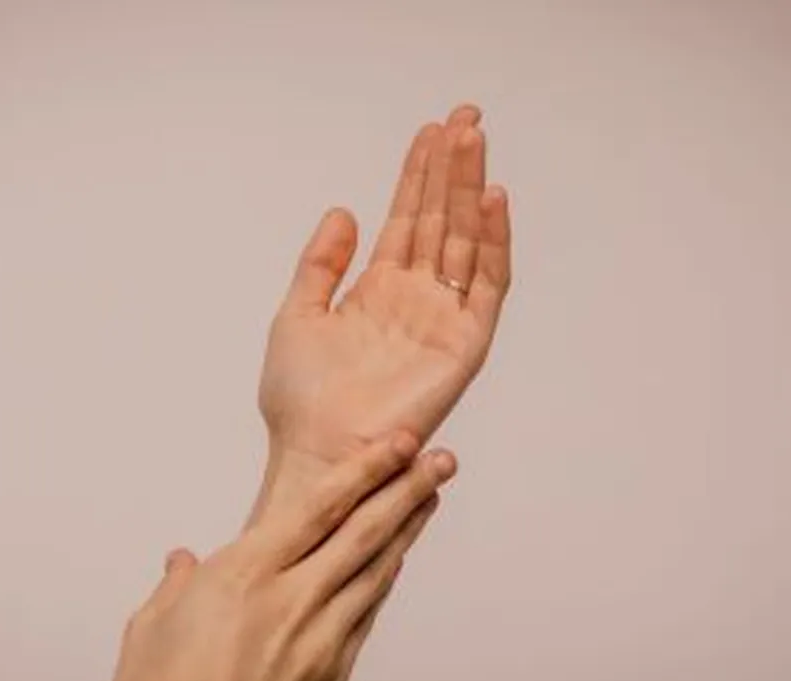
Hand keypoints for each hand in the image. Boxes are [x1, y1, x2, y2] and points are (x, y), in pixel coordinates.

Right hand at [108, 433, 456, 680]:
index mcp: (245, 577)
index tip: (398, 443)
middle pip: (364, 532)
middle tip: (438, 459)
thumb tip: (184, 565)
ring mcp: (318, 642)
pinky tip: (395, 564)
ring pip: (375, 572)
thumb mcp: (151, 628)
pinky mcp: (330, 679)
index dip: (366, 470)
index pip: (321, 508)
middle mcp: (290, 602)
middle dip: (406, 488)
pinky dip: (383, 584)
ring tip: (430, 497)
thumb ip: (177, 587)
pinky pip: (365, 617)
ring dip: (407, 529)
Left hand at [254, 105, 511, 517]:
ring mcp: (443, 320)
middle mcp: (416, 299)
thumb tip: (343, 210)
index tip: (431, 130)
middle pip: (441, 220)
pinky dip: (494, 243)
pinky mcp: (464, 346)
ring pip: (464, 241)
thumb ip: (321, 263)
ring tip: (475, 140)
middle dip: (453, 168)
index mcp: (378, 291)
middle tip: (466, 117)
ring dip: (472, 190)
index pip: (406, 219)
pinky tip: (493, 201)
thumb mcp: (296, 315)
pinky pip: (486, 287)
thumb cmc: (300, 401)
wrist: (316, 452)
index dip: (418, 175)